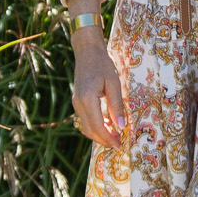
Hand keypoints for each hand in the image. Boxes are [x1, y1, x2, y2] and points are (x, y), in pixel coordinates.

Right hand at [70, 32, 127, 147]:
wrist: (87, 51)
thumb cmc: (103, 64)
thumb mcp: (114, 83)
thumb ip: (117, 106)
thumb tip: (121, 126)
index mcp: (87, 100)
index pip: (97, 127)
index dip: (108, 139)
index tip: (120, 145)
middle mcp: (78, 104)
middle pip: (89, 131)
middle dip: (103, 140)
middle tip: (119, 143)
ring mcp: (76, 103)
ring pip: (86, 127)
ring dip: (99, 134)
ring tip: (115, 135)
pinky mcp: (77, 101)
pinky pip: (85, 119)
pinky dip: (95, 126)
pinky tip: (108, 124)